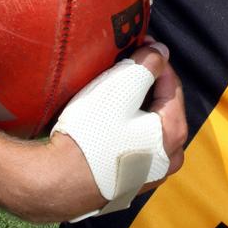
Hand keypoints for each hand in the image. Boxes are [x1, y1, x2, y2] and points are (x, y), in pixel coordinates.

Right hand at [45, 43, 186, 221]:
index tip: (139, 43)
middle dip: (146, 82)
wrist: (54, 184)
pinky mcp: (126, 183)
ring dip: (135, 104)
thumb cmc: (92, 132)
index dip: (155, 58)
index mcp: (173, 134)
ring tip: (115, 86)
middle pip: (162, 106)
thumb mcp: (123, 86)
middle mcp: (168, 159)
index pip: (171, 83)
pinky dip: (126, 126)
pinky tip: (106, 117)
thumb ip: (148, 63)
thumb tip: (161, 52)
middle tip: (127, 62)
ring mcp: (148, 175)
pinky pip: (134, 144)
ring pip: (148, 126)